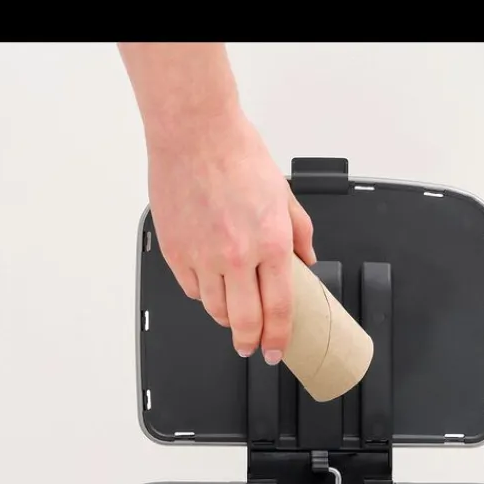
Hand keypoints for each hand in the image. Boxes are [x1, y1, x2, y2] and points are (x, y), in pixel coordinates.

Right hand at [147, 110, 315, 362]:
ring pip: (214, 310)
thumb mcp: (283, 194)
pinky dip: (202, 292)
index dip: (277, 339)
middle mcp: (237, 255)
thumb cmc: (237, 155)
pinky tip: (210, 283)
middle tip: (251, 347)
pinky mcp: (176, 252)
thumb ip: (299, 233)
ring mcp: (203, 256)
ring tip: (231, 312)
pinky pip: (191, 289)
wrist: (195, 132)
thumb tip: (308, 260)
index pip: (278, 310)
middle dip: (250, 343)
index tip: (275, 351)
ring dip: (225, 318)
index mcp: (270, 243)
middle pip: (244, 322)